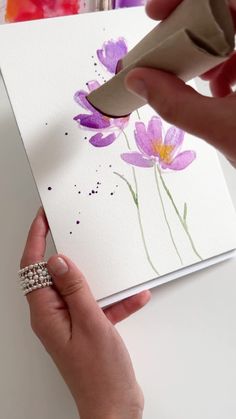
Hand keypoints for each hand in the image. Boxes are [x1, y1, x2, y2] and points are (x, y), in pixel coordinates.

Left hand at [20, 208, 149, 418]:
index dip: (36, 240)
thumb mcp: (91, 323)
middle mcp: (53, 316)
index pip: (33, 268)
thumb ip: (74, 289)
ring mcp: (70, 322)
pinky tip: (135, 297)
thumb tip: (58, 260)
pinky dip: (114, 300)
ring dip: (95, 277)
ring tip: (107, 261)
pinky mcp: (87, 329)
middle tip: (72, 229)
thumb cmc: (100, 374)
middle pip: (52, 275)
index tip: (43, 219)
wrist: (115, 408)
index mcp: (46, 314)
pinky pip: (97, 306)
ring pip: (77, 288)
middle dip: (63, 252)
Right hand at [125, 0, 235, 165]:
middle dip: (197, 32)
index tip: (157, 14)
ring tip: (203, 82)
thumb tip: (139, 80)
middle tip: (174, 51)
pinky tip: (222, 95)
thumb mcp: (223, 128)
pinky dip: (232, 67)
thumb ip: (176, 103)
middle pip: (230, 14)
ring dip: (214, 53)